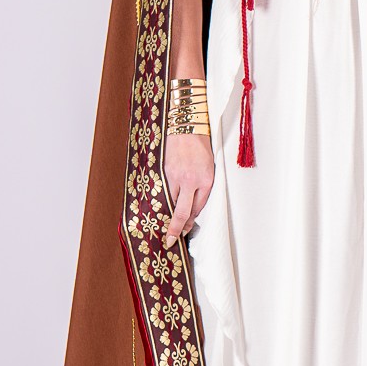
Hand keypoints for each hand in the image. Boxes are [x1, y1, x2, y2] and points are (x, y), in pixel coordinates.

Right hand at [162, 132, 214, 247]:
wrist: (187, 124)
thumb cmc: (200, 145)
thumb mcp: (209, 167)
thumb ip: (202, 186)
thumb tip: (192, 206)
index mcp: (206, 180)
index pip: (198, 209)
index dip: (190, 222)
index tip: (185, 231)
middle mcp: (192, 181)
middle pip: (183, 212)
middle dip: (177, 229)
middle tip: (171, 241)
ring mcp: (176, 176)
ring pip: (170, 203)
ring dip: (166, 215)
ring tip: (162, 225)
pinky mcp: (164, 171)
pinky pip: (162, 191)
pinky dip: (160, 200)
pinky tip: (157, 206)